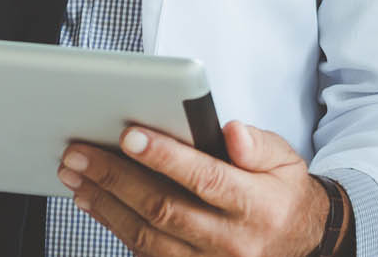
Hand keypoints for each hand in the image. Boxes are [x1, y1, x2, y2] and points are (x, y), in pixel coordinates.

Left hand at [58, 121, 337, 256]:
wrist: (300, 243)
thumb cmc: (282, 194)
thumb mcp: (284, 161)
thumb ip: (258, 143)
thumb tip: (231, 132)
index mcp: (257, 206)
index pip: (206, 179)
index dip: (165, 157)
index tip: (129, 135)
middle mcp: (232, 242)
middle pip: (165, 209)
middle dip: (116, 177)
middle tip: (80, 153)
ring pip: (147, 237)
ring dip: (106, 204)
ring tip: (76, 176)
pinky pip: (146, 255)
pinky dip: (116, 227)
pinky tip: (96, 203)